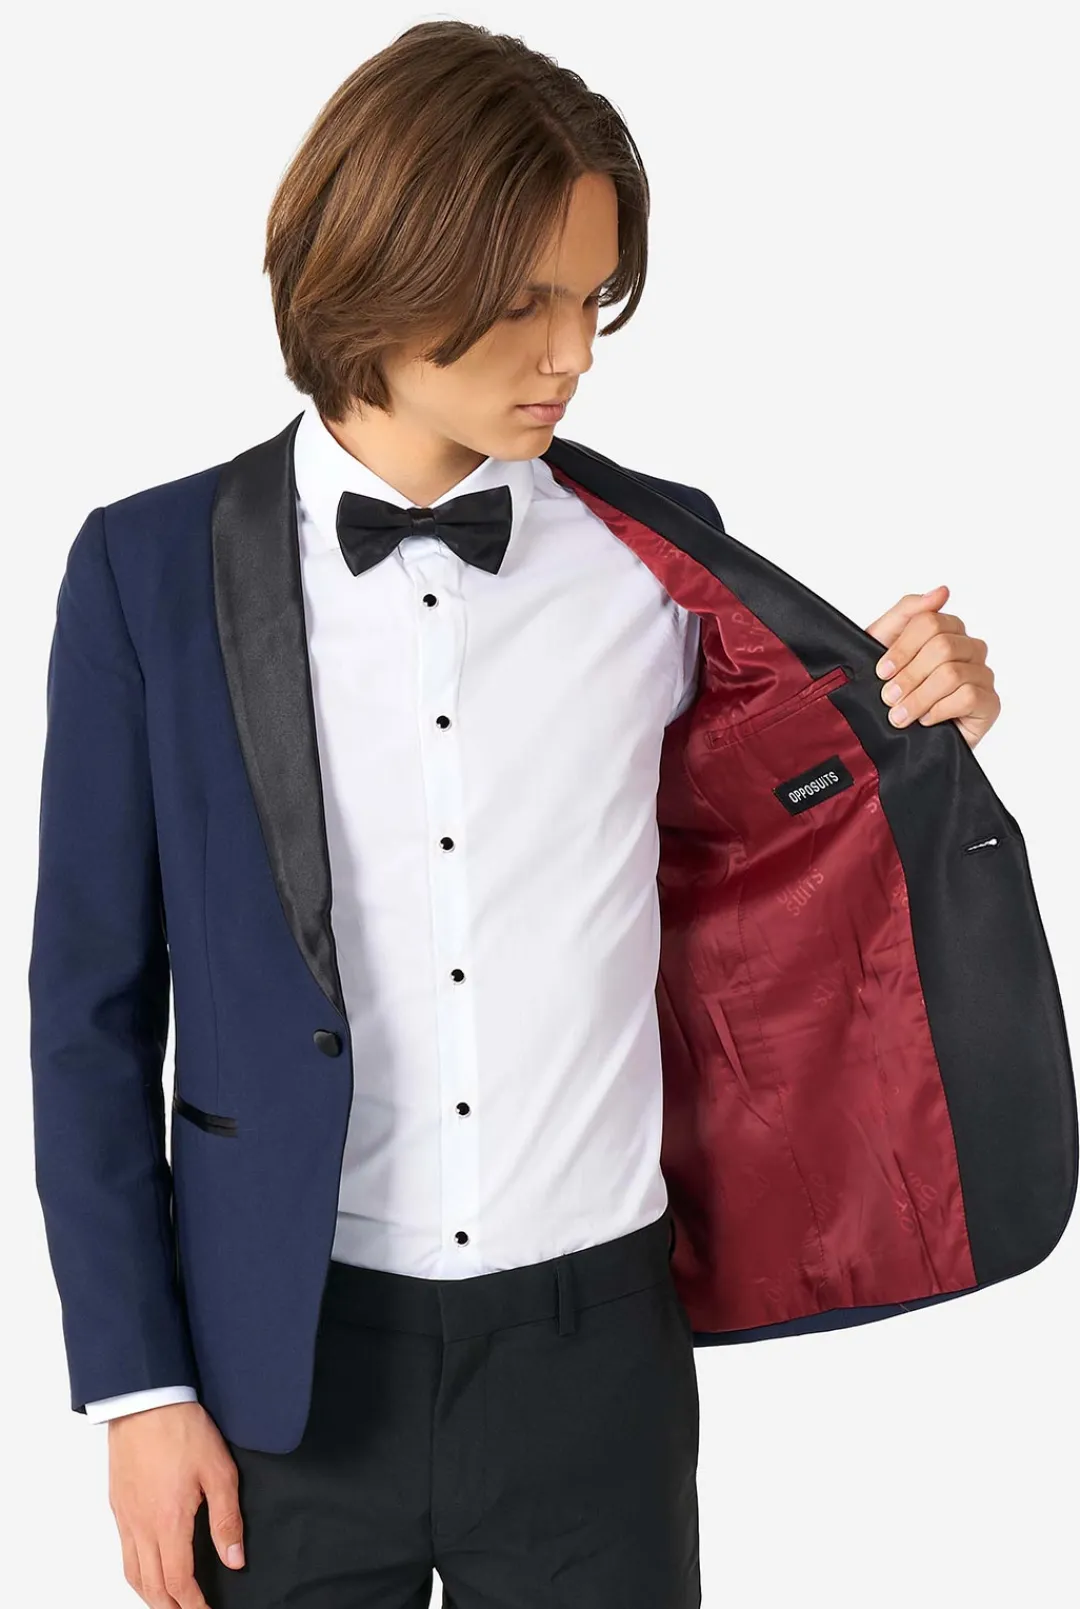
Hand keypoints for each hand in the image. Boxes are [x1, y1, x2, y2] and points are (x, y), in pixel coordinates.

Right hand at [108, 1401, 243, 1607]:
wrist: (145, 1400)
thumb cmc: (181, 1429)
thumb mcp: (219, 1471)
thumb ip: (226, 1519)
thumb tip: (234, 1558)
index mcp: (168, 1523)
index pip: (178, 1581)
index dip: (193, 1604)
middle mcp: (141, 1526)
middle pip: (151, 1586)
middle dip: (170, 1607)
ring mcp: (125, 1516)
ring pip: (131, 1573)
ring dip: (149, 1594)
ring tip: (168, 1601)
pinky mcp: (118, 1504)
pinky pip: (123, 1550)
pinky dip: (135, 1571)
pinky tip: (147, 1566)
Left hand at [864, 583, 999, 749]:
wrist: (895, 736)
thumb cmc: (889, 687)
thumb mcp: (882, 644)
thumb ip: (908, 612)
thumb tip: (942, 591)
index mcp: (946, 630)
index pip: (930, 622)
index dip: (902, 648)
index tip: (881, 671)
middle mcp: (968, 649)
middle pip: (942, 646)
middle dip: (909, 675)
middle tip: (889, 697)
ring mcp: (981, 675)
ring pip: (952, 673)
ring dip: (919, 697)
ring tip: (899, 715)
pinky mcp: (989, 703)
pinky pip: (968, 696)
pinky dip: (939, 710)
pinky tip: (926, 721)